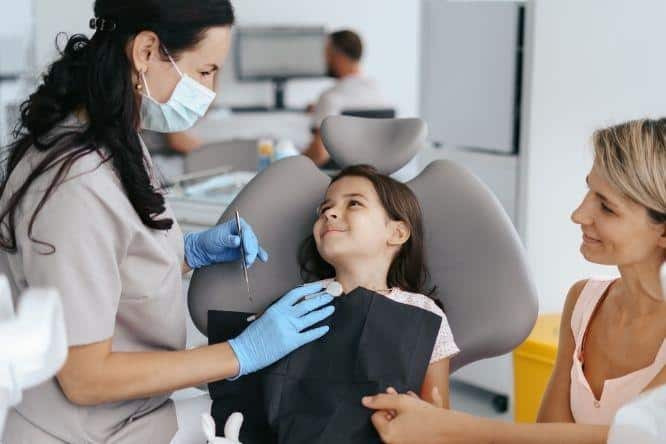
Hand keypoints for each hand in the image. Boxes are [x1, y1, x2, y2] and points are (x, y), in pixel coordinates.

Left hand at [184, 217, 267, 268]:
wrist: (205, 249)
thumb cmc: (210, 239)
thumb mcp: (218, 238)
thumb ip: (228, 239)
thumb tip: (237, 240)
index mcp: (238, 224)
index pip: (247, 232)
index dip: (248, 241)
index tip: (247, 250)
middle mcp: (244, 231)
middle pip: (252, 241)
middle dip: (251, 251)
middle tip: (248, 260)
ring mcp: (245, 241)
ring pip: (253, 248)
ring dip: (252, 256)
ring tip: (247, 264)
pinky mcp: (244, 250)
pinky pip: (253, 252)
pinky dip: (258, 255)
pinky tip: (263, 259)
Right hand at [228, 282, 334, 376]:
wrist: (244, 351)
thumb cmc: (253, 335)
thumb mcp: (265, 316)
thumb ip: (280, 311)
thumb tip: (295, 305)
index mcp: (276, 308)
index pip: (297, 294)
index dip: (310, 289)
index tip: (320, 286)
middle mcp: (284, 316)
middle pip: (307, 304)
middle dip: (321, 299)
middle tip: (331, 296)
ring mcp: (288, 329)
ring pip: (310, 318)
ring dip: (323, 312)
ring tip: (331, 308)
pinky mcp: (290, 343)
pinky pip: (308, 335)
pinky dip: (318, 331)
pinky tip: (326, 328)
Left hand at [362, 389, 483, 443]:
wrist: (454, 430)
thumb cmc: (429, 416)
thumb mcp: (402, 401)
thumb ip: (381, 399)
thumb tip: (365, 401)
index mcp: (388, 435)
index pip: (376, 416)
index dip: (385, 405)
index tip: (395, 398)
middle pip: (388, 420)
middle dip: (396, 407)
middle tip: (405, 397)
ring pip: (400, 424)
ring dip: (405, 411)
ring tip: (416, 400)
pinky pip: (409, 431)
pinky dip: (413, 420)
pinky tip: (424, 406)